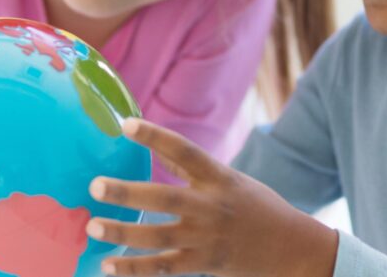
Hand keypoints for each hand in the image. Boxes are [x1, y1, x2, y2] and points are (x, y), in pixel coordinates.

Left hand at [85, 119, 338, 276]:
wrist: (294, 249)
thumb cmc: (259, 208)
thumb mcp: (232, 180)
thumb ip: (194, 170)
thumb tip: (157, 148)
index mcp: (219, 178)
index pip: (183, 150)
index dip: (154, 136)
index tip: (125, 124)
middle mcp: (212, 206)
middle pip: (164, 197)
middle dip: (128, 192)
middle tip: (95, 185)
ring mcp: (207, 238)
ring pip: (158, 236)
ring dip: (122, 231)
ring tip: (92, 226)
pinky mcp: (204, 264)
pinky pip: (163, 268)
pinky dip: (133, 268)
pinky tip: (107, 265)